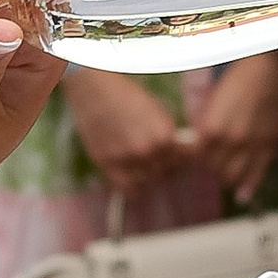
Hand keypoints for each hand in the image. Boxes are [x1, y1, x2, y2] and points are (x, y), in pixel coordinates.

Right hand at [60, 67, 186, 196]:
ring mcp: (127, 159)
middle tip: (155, 163)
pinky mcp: (108, 164)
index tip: (173, 160)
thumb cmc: (126, 95)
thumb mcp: (157, 112)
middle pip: (165, 172)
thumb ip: (167, 135)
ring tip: (142, 169)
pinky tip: (131, 180)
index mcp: (165, 135)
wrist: (95, 89)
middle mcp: (149, 150)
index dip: (178, 160)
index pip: (182, 160)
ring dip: (147, 178)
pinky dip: (132, 188)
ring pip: (147, 182)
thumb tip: (177, 152)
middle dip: (162, 168)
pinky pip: (127, 188)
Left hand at [190, 49, 277, 203]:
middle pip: (213, 170)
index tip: (194, 161)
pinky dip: (248, 188)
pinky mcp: (270, 145)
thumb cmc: (236, 79)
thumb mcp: (211, 103)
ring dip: (227, 178)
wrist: (269, 66)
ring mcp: (251, 145)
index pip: (196, 159)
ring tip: (225, 175)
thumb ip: (204, 127)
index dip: (194, 161)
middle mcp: (230, 141)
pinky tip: (242, 195)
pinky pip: (258, 175)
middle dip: (209, 170)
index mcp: (210, 129)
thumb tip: (197, 147)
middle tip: (210, 166)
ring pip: (233, 177)